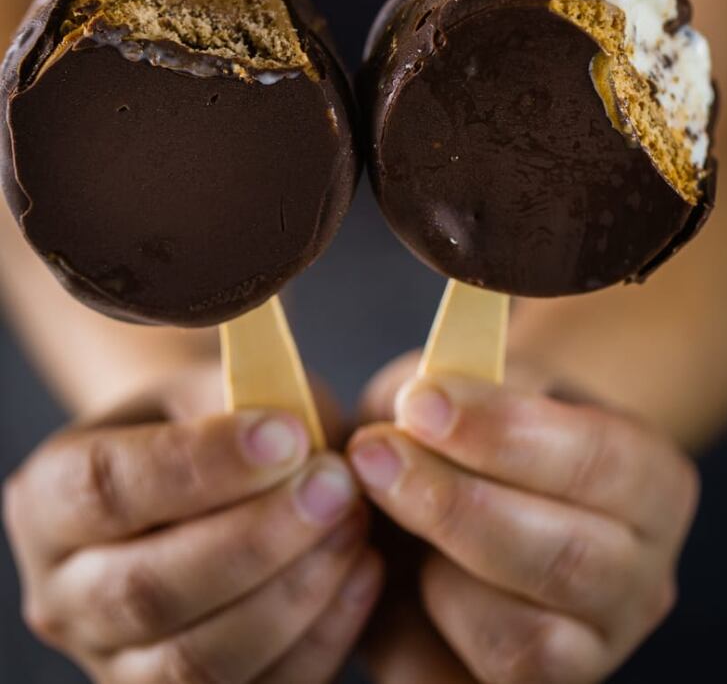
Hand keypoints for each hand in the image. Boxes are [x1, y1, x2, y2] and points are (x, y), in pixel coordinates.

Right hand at [3, 360, 382, 683]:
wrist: (204, 480)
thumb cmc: (210, 422)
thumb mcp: (211, 385)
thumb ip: (243, 398)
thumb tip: (297, 437)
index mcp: (50, 497)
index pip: (108, 486)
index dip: (201, 465)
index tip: (289, 435)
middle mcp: (62, 594)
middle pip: (144, 590)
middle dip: (256, 538)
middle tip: (337, 484)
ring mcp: (114, 664)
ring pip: (196, 662)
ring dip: (292, 594)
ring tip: (354, 524)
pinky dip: (319, 640)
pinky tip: (362, 572)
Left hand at [350, 353, 697, 683]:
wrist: (460, 488)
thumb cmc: (474, 425)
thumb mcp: (479, 376)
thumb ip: (462, 383)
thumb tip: (421, 408)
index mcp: (653, 482)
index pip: (598, 460)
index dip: (502, 433)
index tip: (418, 403)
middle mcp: (641, 581)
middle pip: (567, 561)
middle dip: (455, 505)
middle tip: (374, 455)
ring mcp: (590, 655)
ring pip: (525, 647)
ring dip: (436, 576)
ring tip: (381, 518)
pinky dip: (405, 640)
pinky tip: (376, 574)